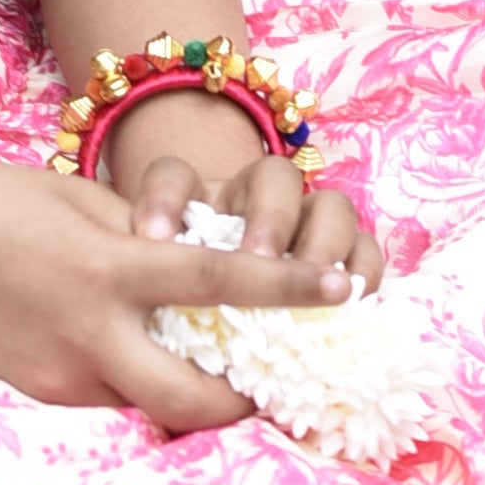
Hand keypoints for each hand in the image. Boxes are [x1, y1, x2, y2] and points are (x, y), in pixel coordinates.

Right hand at [0, 151, 365, 431]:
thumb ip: (140, 235)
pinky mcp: (36, 391)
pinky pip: (106, 394)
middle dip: (245, 402)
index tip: (342, 290)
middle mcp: (89, 335)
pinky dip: (132, 378)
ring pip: (149, 402)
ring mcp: (59, 374)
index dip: (290, 290)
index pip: (221, 284)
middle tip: (273, 380)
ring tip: (206, 358)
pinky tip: (130, 348)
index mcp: (106, 268)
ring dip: (186, 390)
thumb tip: (195, 260)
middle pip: (197, 400)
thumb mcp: (73, 196)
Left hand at [106, 95, 383, 307]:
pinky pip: (369, 251)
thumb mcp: (156, 285)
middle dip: (269, 218)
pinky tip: (351, 303)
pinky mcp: (348, 258)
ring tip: (313, 286)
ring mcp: (310, 224)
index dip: (165, 199)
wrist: (236, 311)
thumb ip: (145, 281)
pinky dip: (363, 273)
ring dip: (321, 245)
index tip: (149, 239)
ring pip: (332, 206)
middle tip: (255, 262)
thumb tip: (115, 303)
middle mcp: (259, 200)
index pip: (177, 174)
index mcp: (200, 195)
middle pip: (276, 177)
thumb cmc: (185, 300)